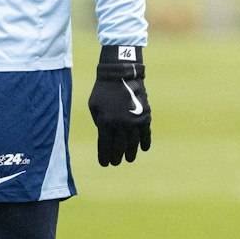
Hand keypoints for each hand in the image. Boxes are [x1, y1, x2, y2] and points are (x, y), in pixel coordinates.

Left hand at [87, 45, 150, 166]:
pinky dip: (145, 142)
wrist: (120, 74)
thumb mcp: (94, 107)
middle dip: (117, 157)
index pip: (105, 145)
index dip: (104, 156)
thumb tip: (106, 138)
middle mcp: (120, 124)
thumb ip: (99, 123)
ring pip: (133, 142)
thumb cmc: (103, 91)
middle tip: (116, 163)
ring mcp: (133, 120)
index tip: (104, 164)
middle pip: (119, 146)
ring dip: (131, 152)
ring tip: (129, 159)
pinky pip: (146, 133)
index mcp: (105, 122)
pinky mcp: (144, 115)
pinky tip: (143, 149)